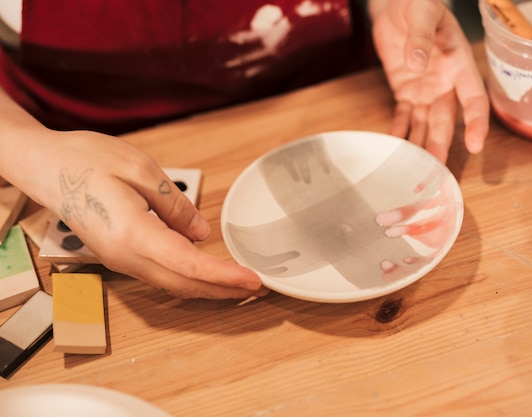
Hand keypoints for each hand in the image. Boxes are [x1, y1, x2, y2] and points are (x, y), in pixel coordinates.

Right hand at [24, 130, 264, 298]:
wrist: (43, 166)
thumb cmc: (85, 160)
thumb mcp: (140, 168)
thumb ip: (175, 206)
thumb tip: (201, 234)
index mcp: (133, 233)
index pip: (189, 264)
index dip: (225, 276)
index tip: (254, 280)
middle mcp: (125, 256)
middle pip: (184, 284)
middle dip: (224, 290)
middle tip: (258, 288)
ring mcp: (120, 260)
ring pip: (172, 284)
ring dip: (208, 287)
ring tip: (239, 284)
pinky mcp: (119, 255)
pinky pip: (160, 275)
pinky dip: (189, 278)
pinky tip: (206, 272)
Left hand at [368, 0, 489, 161]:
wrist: (396, 4)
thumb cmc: (418, 3)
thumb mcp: (423, 13)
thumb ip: (420, 37)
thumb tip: (416, 64)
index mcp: (458, 64)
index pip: (473, 98)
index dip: (476, 122)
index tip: (476, 144)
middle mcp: (444, 82)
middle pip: (445, 119)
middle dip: (442, 144)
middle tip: (437, 170)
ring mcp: (424, 89)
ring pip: (425, 123)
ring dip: (422, 145)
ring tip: (417, 169)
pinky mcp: (405, 90)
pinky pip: (403, 116)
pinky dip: (400, 132)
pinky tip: (396, 148)